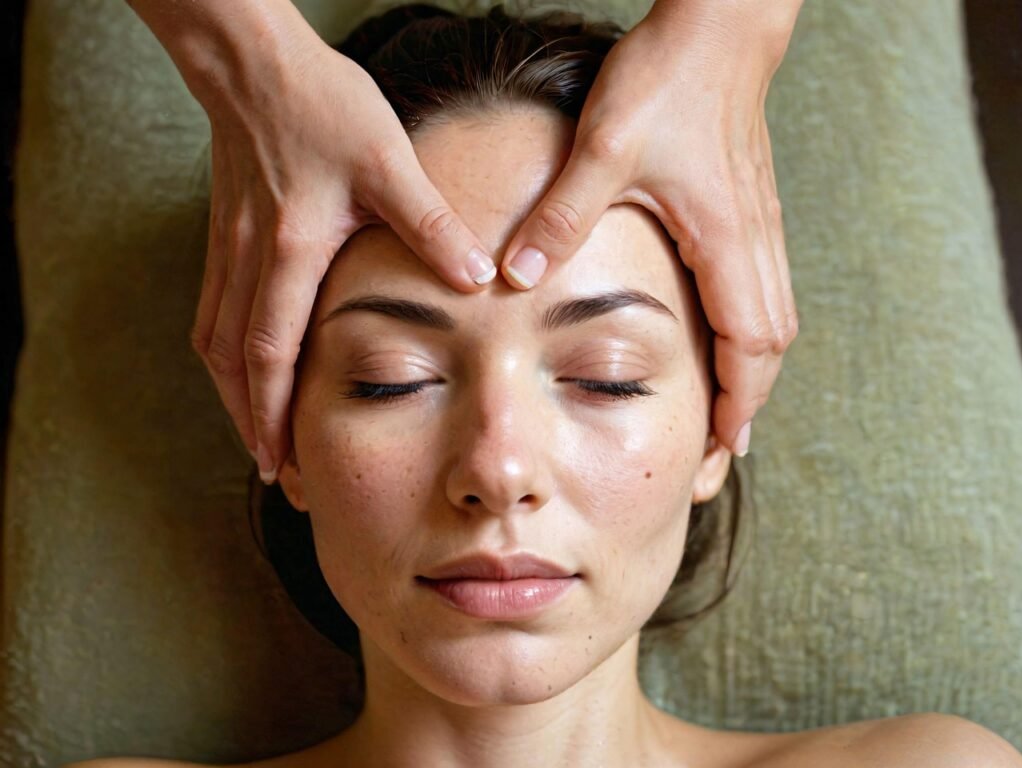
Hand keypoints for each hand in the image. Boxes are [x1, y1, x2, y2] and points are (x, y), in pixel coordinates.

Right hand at [190, 31, 495, 481]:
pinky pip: (213, 315)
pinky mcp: (224, 238)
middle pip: (236, 368)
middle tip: (275, 475)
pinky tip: (243, 373)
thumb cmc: (322, 107)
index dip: (275, 416)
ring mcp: (229, 252)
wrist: (255, 65)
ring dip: (236, 399)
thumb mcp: (389, 162)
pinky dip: (225, 359)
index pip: (271, 355)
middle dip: (254, 427)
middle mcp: (250, 262)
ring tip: (258, 439)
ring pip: (216, 346)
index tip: (283, 465)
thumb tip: (480, 279)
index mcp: (289, 253)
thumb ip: (433, 224)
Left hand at [499, 0, 801, 456]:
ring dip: (753, 370)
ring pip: (775, 319)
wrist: (718, 25)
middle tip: (721, 450)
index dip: (738, 403)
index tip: (720, 449)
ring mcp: (759, 226)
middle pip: (773, 344)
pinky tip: (723, 343)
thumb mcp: (602, 148)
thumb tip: (514, 277)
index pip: (749, 345)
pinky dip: (750, 332)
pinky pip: (764, 290)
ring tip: (726, 412)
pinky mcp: (751, 209)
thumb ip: (560, 217)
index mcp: (725, 239)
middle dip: (750, 402)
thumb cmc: (668, 80)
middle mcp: (754, 241)